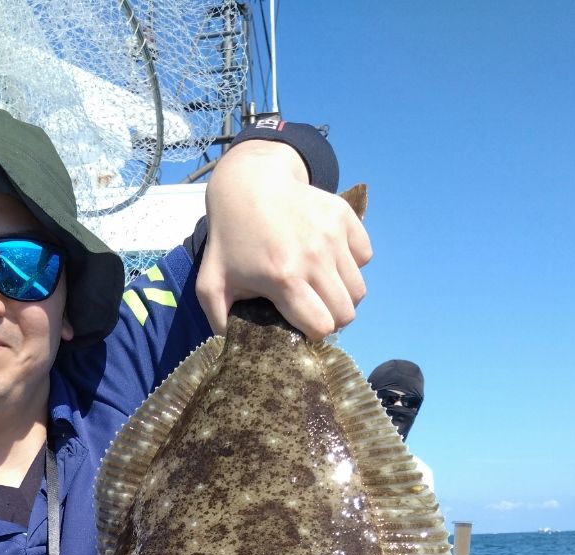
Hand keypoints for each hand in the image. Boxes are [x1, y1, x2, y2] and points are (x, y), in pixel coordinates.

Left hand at [197, 140, 371, 340]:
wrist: (248, 184)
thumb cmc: (229, 239)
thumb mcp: (210, 283)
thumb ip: (219, 322)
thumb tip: (234, 351)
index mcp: (285, 279)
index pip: (322, 327)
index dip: (312, 333)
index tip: (300, 325)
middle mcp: (315, 258)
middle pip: (345, 313)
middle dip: (331, 319)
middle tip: (313, 309)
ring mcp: (333, 236)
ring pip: (358, 289)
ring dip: (342, 294)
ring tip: (320, 287)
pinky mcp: (344, 217)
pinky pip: (364, 256)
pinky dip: (351, 264)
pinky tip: (329, 260)